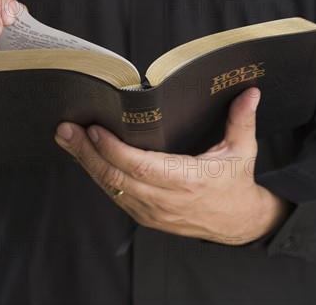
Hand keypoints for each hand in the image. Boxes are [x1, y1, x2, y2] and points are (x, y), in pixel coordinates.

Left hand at [55, 87, 291, 243]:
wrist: (237, 223)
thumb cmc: (235, 183)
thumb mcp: (243, 151)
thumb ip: (242, 120)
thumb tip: (250, 91)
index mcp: (186, 180)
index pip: (140, 167)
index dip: (113, 150)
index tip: (93, 130)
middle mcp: (164, 199)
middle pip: (115, 178)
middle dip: (86, 153)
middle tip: (65, 131)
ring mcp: (152, 211)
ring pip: (110, 189)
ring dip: (86, 163)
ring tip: (67, 139)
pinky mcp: (146, 216)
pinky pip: (115, 196)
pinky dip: (98, 175)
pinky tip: (86, 158)